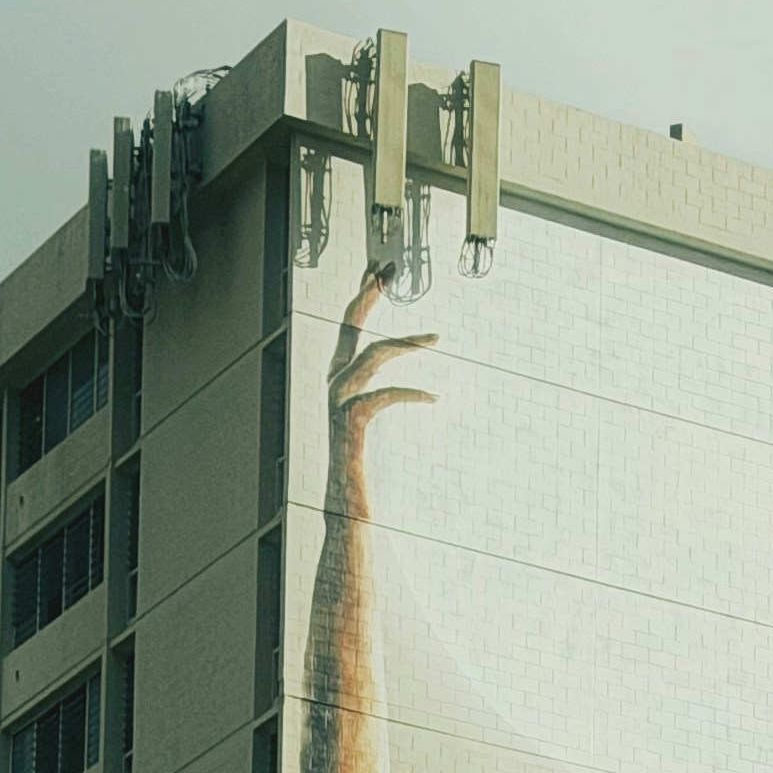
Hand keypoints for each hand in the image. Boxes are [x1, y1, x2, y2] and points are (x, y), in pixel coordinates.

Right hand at [328, 270, 434, 462]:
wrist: (345, 503)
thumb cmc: (363, 461)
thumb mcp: (370, 418)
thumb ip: (377, 391)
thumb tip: (402, 375)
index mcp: (340, 378)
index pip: (349, 325)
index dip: (364, 294)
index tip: (380, 269)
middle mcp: (335, 383)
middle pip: (352, 326)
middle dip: (371, 294)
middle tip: (392, 269)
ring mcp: (340, 401)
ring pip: (375, 355)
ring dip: (408, 342)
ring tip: (437, 337)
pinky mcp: (353, 422)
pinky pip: (385, 394)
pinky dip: (412, 392)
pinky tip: (434, 396)